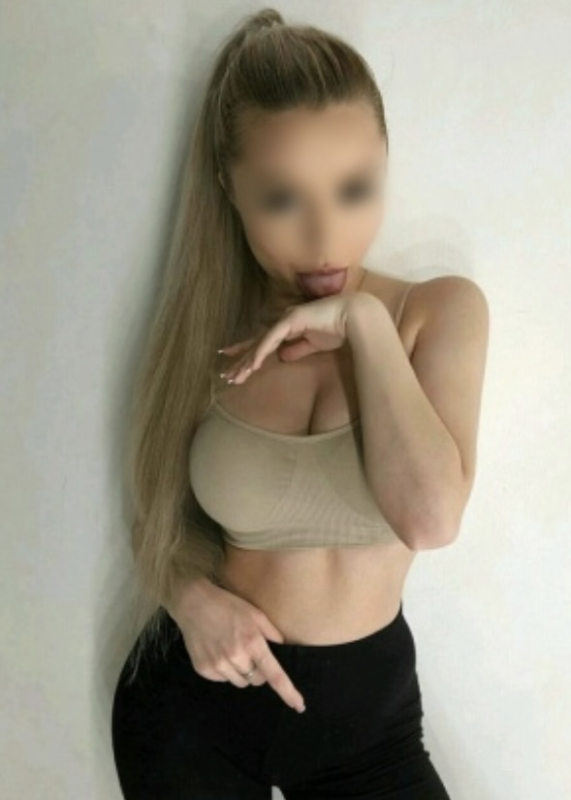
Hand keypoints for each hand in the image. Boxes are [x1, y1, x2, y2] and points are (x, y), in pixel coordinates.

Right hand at [173, 580, 306, 712]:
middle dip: (258, 671)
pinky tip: (219, 652)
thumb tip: (283, 648)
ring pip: (240, 682)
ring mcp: (218, 665)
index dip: (289, 692)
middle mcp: (236, 657)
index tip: (299, 706)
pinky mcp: (204, 669)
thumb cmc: (228, 605)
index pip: (275, 675)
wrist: (193, 603)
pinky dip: (225, 670)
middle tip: (250, 652)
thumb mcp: (255, 613)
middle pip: (257, 680)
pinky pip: (223, 680)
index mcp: (253, 643)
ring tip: (232, 650)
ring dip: (242, 672)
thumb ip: (272, 632)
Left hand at [218, 293, 357, 384]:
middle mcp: (283, 321)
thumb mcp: (314, 344)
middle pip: (257, 343)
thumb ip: (298, 349)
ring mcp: (285, 320)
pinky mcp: (290, 321)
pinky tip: (252, 365)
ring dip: (247, 361)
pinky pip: (271, 340)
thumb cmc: (338, 328)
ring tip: (235, 376)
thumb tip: (283, 357)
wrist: (353, 317)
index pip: (263, 341)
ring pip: (260, 343)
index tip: (234, 360)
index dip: (248, 351)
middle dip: (242, 360)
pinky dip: (261, 352)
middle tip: (227, 375)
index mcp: (288, 327)